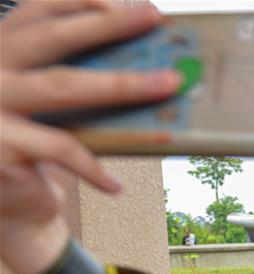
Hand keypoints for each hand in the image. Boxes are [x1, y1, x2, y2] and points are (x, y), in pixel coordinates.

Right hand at [0, 1, 179, 233]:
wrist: (6, 205)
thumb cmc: (40, 147)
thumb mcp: (56, 107)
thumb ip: (82, 78)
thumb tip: (151, 62)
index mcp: (3, 50)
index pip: (40, 10)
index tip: (132, 1)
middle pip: (53, 37)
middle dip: (108, 24)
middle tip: (153, 17)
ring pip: (64, 85)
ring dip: (123, 84)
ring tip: (167, 85)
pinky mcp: (1, 145)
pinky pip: (61, 150)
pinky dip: (94, 168)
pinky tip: (116, 184)